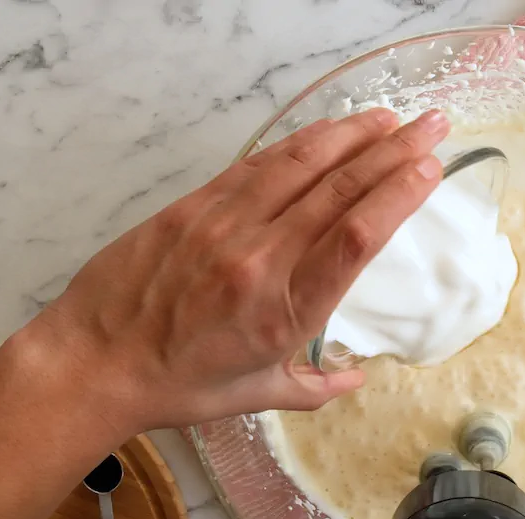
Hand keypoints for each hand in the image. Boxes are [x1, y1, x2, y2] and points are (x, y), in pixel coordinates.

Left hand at [14, 107, 448, 435]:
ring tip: (388, 117)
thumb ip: (315, 388)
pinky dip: (298, 142)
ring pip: (300, 164)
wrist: (92, 363)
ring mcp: (224, 225)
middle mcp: (260, 259)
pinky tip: (327, 130)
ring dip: (351, 135)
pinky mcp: (193, 207)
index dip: (397, 195)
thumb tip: (357, 379)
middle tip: (432, 125)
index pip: (355, 238)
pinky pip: (256, 164)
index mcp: (285, 311)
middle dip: (394, 151)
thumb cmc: (174, 385)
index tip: (429, 168)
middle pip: (339, 189)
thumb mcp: (254, 396)